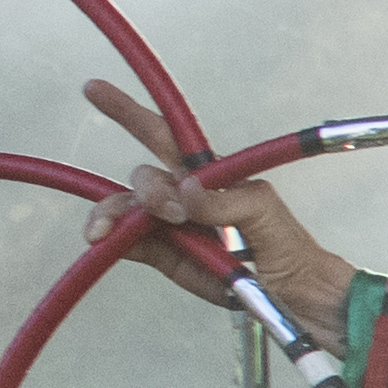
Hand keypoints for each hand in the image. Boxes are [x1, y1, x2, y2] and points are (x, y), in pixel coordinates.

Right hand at [86, 79, 346, 321]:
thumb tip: (186, 190)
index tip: (93, 90)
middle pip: (143, 178)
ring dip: (115, 215)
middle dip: (146, 189)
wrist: (294, 297)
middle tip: (169, 212)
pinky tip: (107, 242)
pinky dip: (115, 240)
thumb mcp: (266, 214)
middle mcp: (183, 196)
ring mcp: (171, 227)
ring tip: (117, 231)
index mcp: (207, 174)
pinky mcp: (165, 257)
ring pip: (127, 210)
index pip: (164, 134)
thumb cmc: (288, 247)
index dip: (130, 113)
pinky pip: (130, 243)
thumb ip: (228, 201)